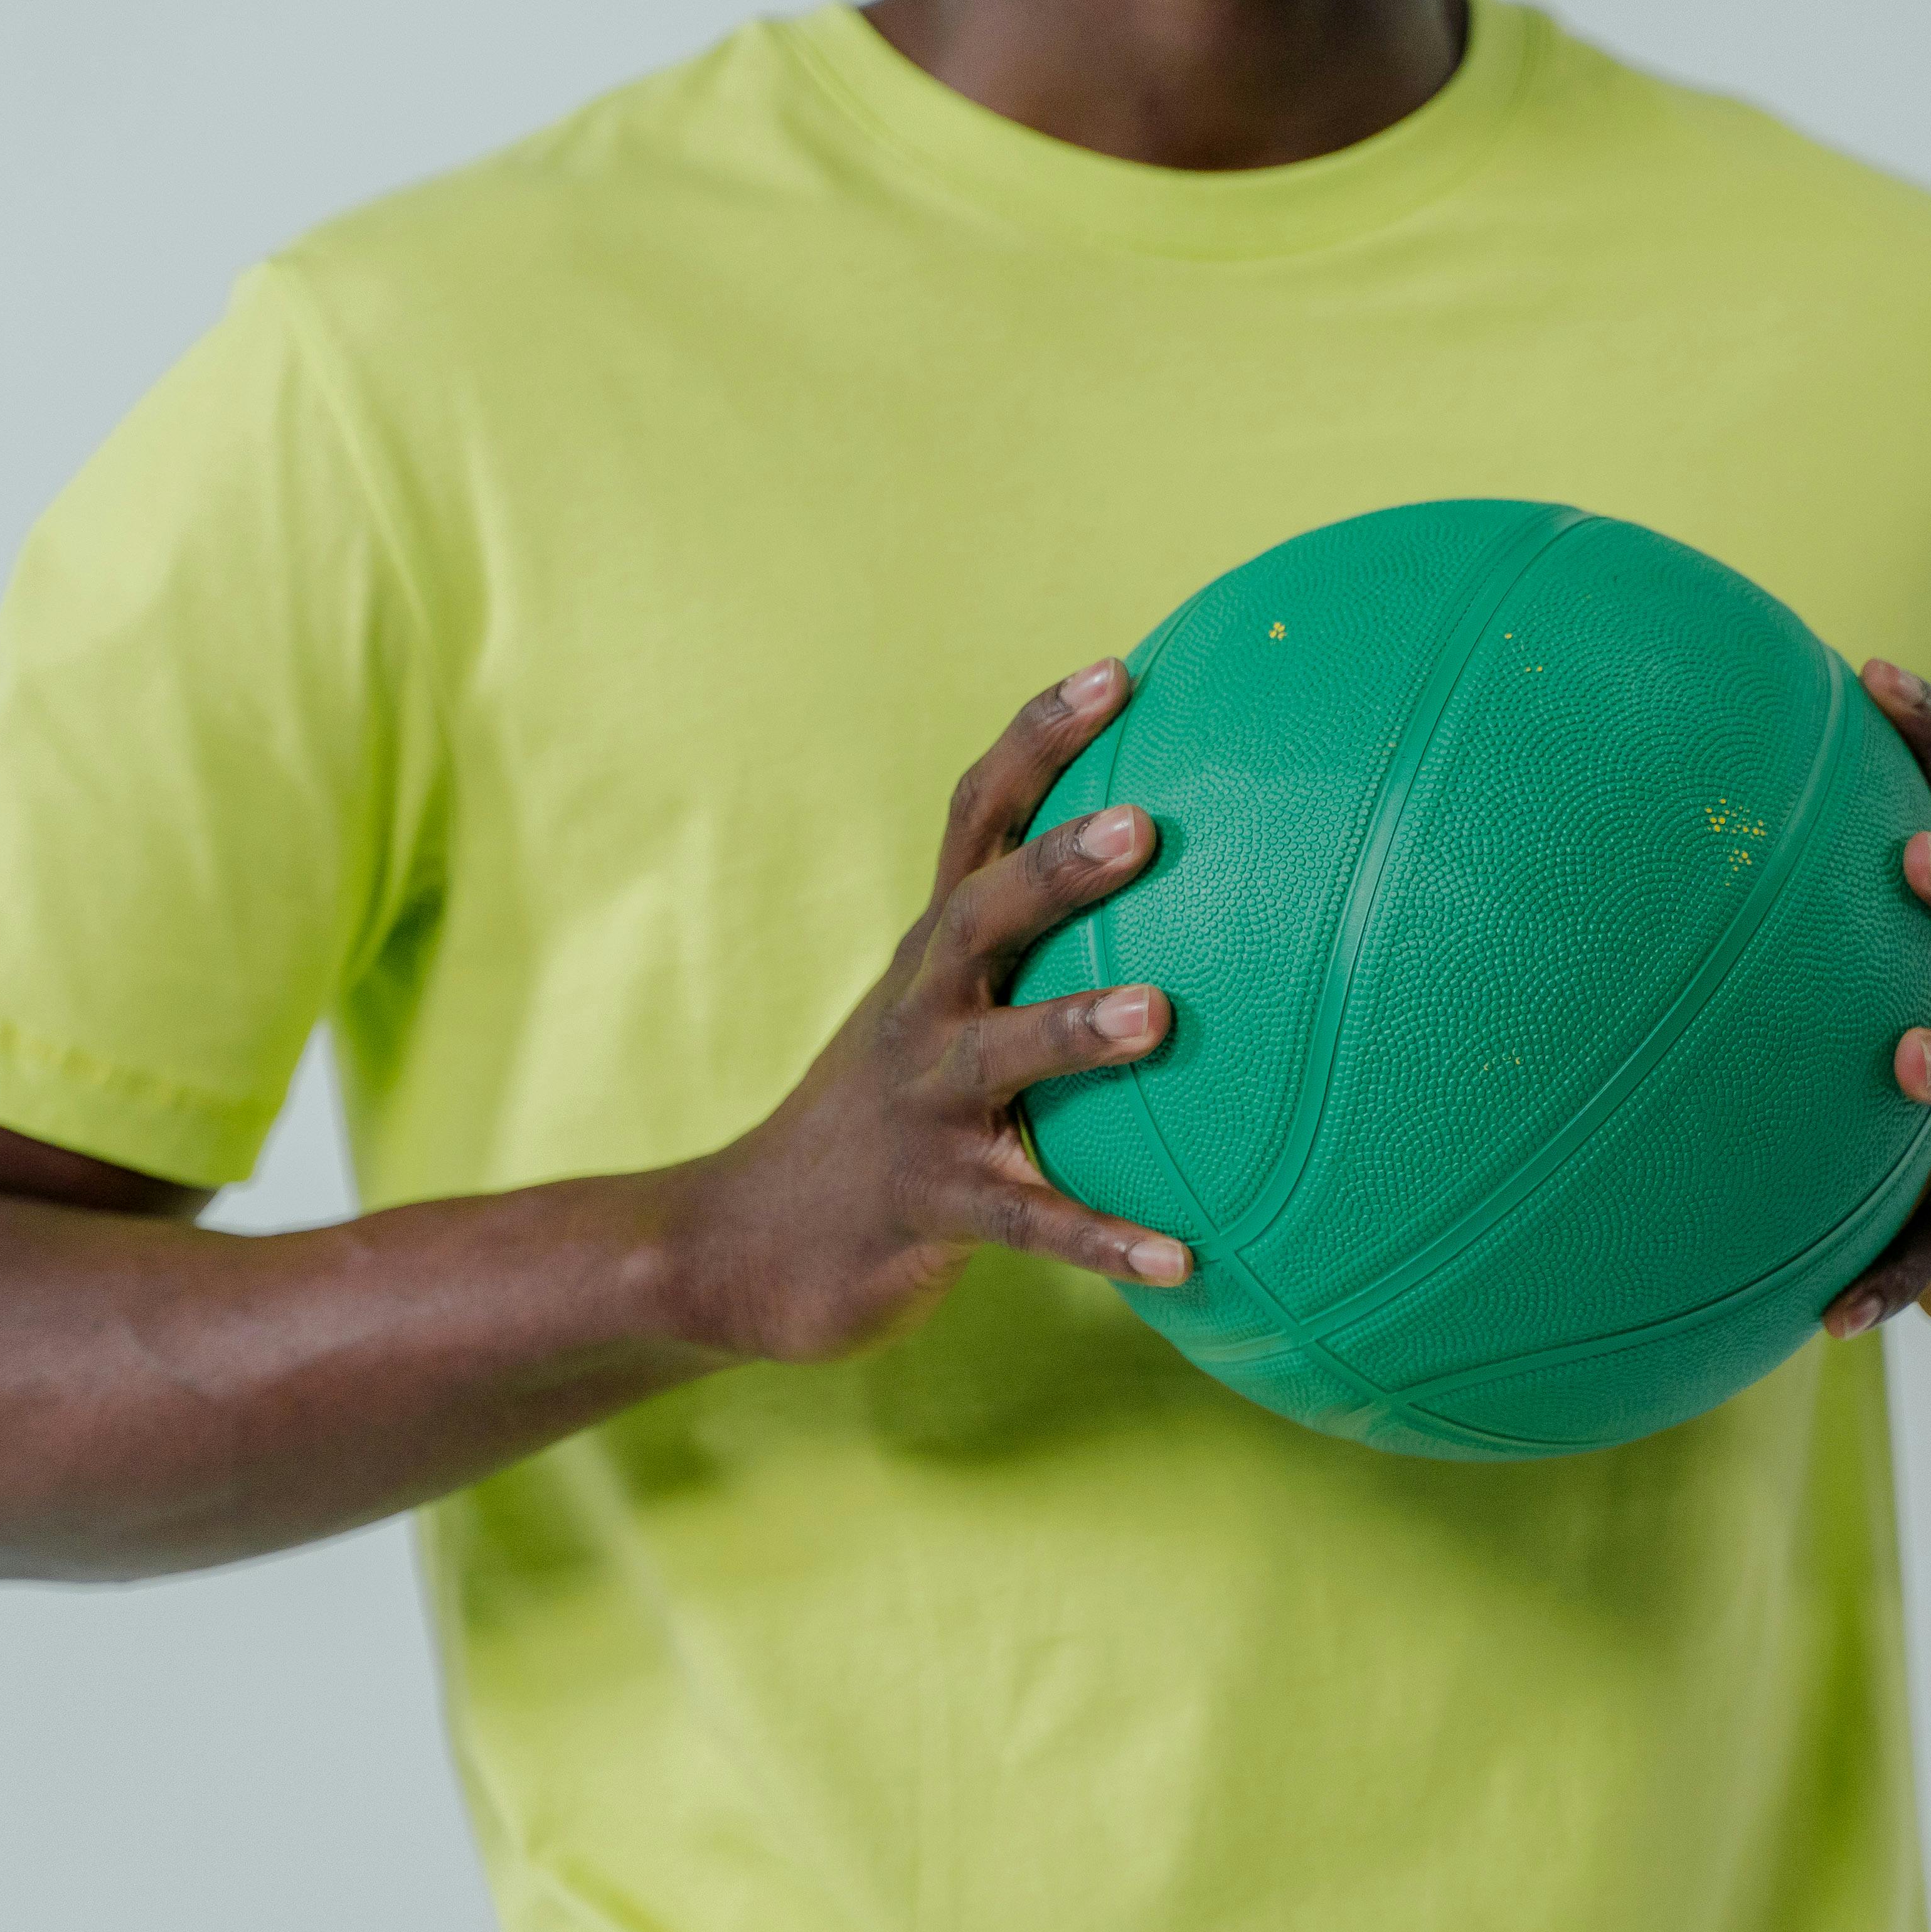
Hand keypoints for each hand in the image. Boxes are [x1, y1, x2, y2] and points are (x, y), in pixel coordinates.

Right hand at [665, 658, 1193, 1364]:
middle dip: (1055, 868)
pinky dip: (1102, 1239)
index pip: (976, 819)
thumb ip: (1026, 955)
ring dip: (1074, 1030)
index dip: (1040, 741)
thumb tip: (1175, 879)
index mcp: (931, 954)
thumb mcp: (937, 1014)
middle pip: (980, 916)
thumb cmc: (881, 1118)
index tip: (1121, 672)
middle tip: (1143, 825)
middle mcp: (920, 1013)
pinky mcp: (932, 1208)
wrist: (746, 1244)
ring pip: (999, 1056)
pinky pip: (1029, 1223)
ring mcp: (922, 1110)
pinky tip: (1184, 1259)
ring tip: (1160, 1015)